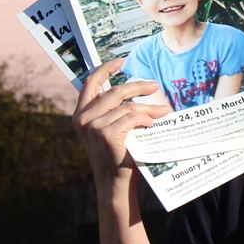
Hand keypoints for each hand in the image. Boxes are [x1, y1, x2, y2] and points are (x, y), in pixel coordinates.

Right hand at [72, 59, 170, 187]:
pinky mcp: (106, 133)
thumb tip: (140, 88)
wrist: (114, 181)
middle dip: (138, 87)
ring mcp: (93, 126)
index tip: (121, 62)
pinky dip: (146, 119)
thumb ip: (114, 110)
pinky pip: (132, 118)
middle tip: (155, 86)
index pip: (90, 82)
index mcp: (80, 113)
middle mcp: (82, 118)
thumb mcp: (110, 128)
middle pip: (116, 92)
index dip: (105, 69)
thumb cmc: (117, 153)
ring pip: (128, 106)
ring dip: (149, 108)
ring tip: (163, 111)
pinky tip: (152, 125)